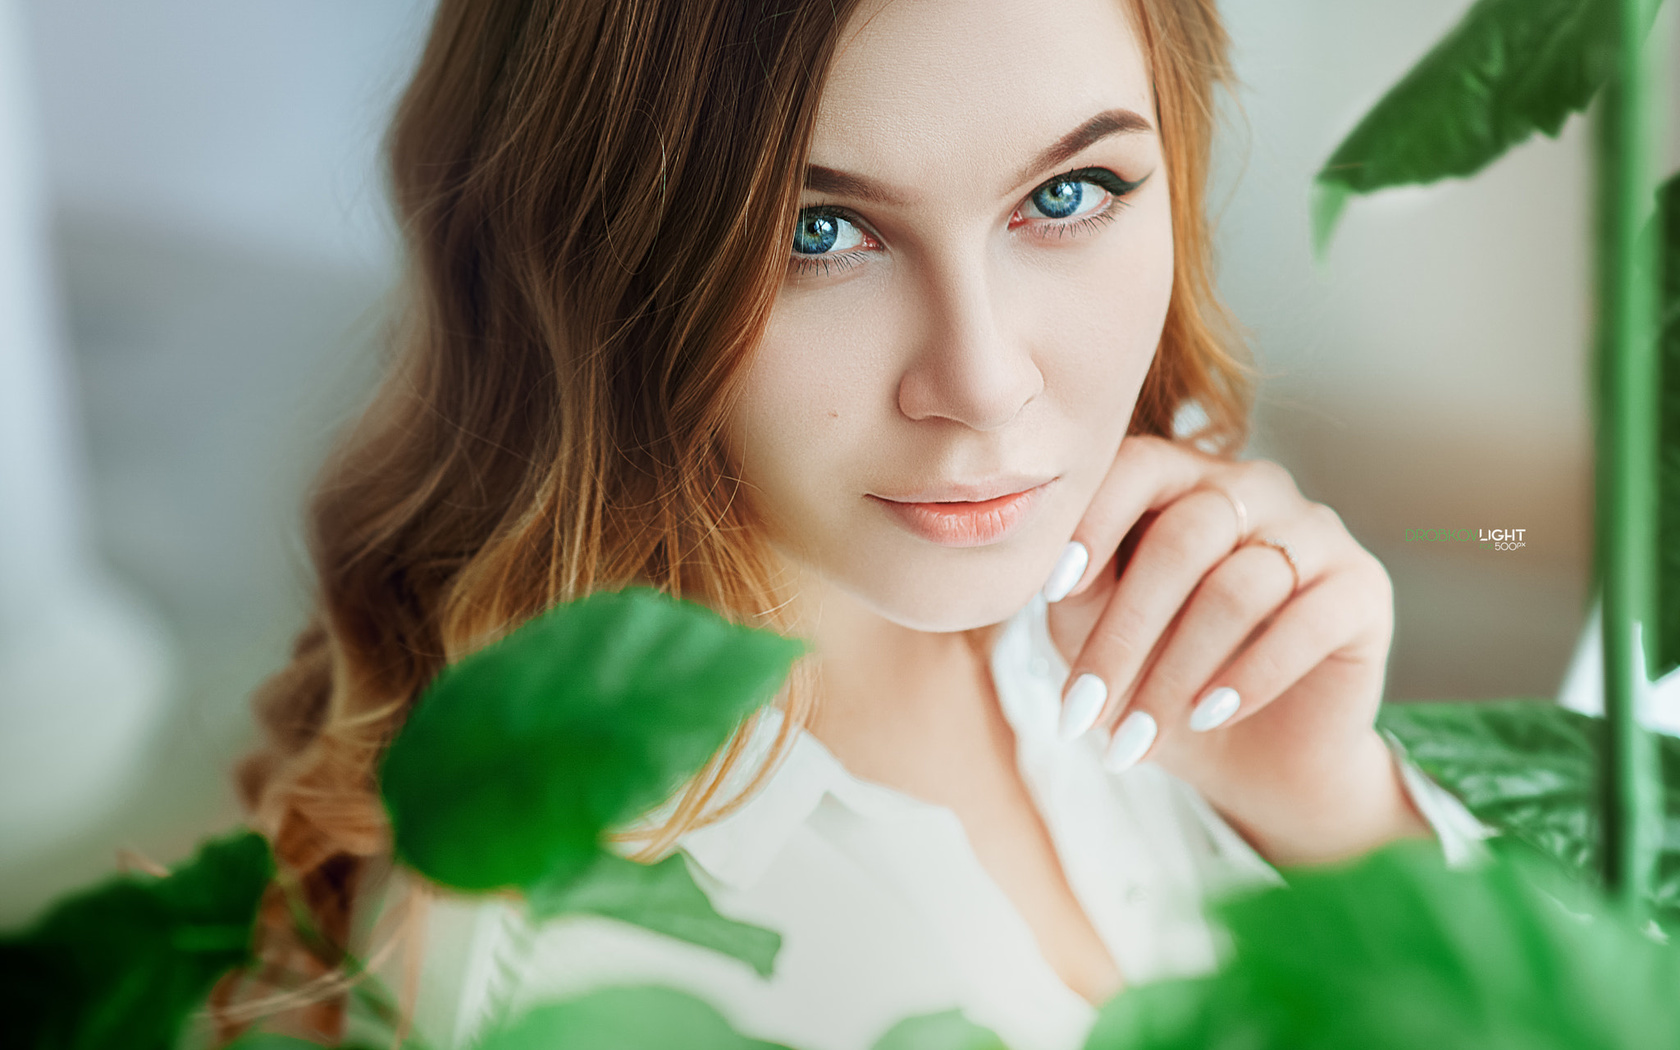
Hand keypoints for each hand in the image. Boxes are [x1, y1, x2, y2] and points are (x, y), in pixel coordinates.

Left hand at [1042, 435, 1428, 864]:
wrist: (1251, 753)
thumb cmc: (1157, 673)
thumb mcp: (1096, 629)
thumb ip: (1076, 587)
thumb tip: (1050, 568)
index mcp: (1182, 478)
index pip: (1137, 466)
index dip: (1091, 522)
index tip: (1051, 591)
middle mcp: (1253, 488)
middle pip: (1183, 539)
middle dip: (1125, 635)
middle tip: (1083, 711)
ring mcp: (1315, 532)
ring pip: (1238, 588)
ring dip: (1177, 672)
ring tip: (1138, 736)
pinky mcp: (1363, 587)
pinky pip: (1307, 622)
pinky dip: (1249, 676)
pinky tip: (1208, 717)